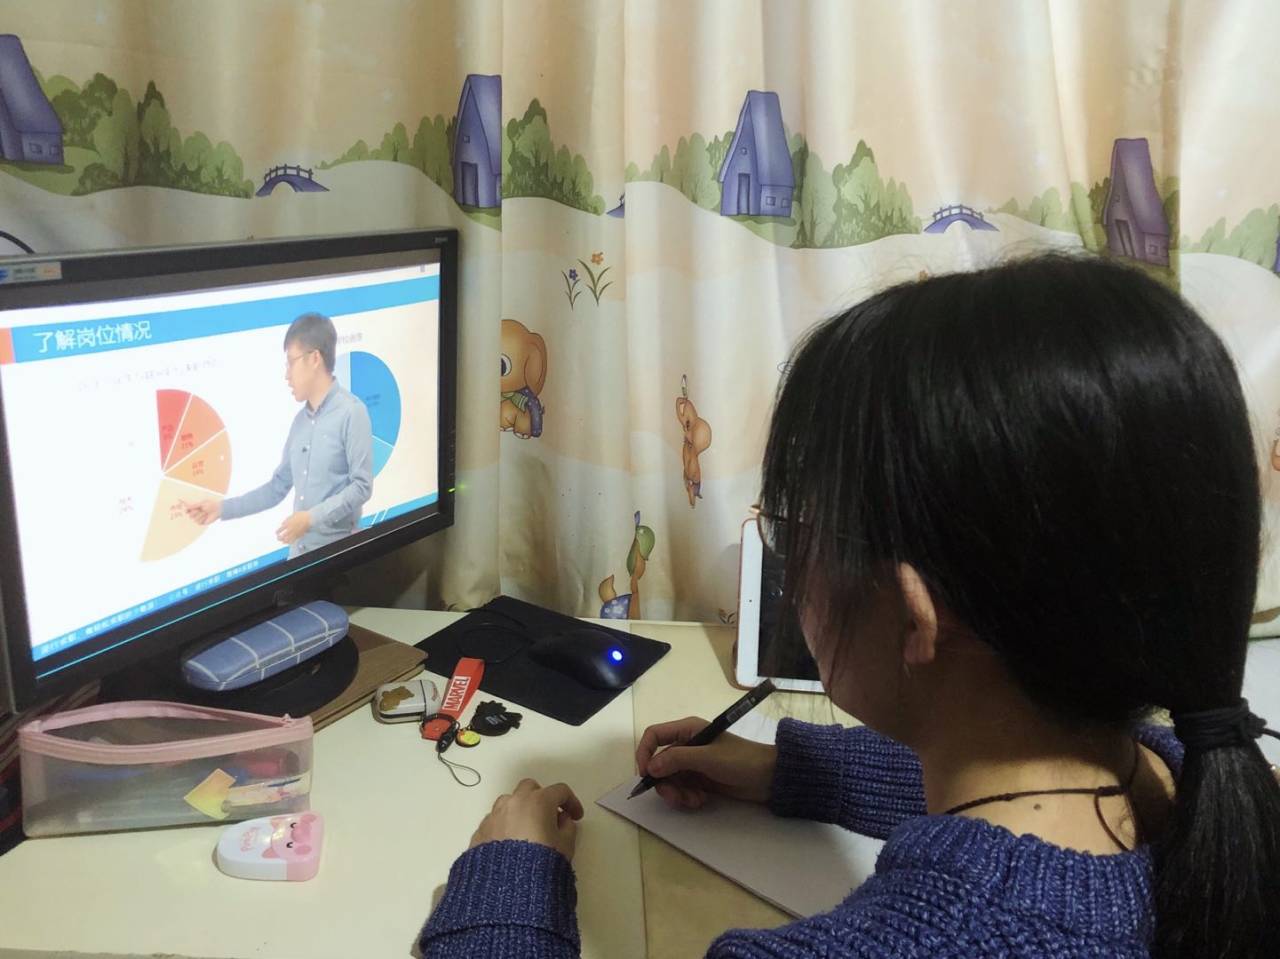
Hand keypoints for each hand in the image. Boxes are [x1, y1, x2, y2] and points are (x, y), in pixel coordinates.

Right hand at [182, 499, 220, 524]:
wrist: (218, 509)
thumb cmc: (211, 504)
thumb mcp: (202, 503)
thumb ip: (194, 505)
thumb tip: (186, 506)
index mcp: (195, 508)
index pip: (187, 510)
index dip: (186, 510)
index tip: (186, 510)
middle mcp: (196, 513)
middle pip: (190, 515)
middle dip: (195, 512)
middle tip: (201, 510)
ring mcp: (198, 518)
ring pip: (194, 519)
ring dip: (200, 515)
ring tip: (205, 513)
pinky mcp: (201, 523)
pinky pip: (198, 522)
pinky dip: (202, 519)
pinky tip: (206, 517)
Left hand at [276, 510, 310, 543]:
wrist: (309, 518)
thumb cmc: (301, 515)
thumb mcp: (292, 515)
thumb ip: (287, 520)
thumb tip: (282, 524)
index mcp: (288, 524)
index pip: (280, 529)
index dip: (277, 532)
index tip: (276, 533)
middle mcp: (290, 529)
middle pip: (282, 536)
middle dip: (279, 538)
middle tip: (278, 538)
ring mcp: (295, 533)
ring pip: (287, 539)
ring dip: (284, 541)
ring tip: (282, 541)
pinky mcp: (299, 535)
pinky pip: (293, 540)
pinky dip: (290, 542)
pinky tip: (288, 542)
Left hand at [469, 778, 583, 861]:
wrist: (509, 887)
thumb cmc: (542, 863)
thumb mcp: (566, 846)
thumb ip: (568, 827)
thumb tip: (562, 820)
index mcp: (538, 801)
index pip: (560, 791)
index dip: (572, 801)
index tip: (576, 815)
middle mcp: (514, 802)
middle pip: (530, 788)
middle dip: (541, 798)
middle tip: (549, 816)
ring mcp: (495, 815)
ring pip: (509, 802)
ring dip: (520, 809)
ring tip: (527, 829)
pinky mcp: (481, 830)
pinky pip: (495, 821)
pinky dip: (505, 826)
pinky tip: (510, 843)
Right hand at [636, 716, 777, 808]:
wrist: (769, 778)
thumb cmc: (740, 760)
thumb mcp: (708, 758)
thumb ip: (677, 759)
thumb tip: (650, 767)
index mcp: (687, 730)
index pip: (654, 736)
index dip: (645, 753)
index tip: (646, 775)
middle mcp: (686, 745)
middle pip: (659, 763)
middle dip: (664, 782)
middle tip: (675, 798)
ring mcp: (693, 764)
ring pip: (669, 780)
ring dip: (677, 793)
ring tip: (694, 800)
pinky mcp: (700, 780)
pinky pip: (682, 789)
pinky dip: (686, 797)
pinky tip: (700, 800)